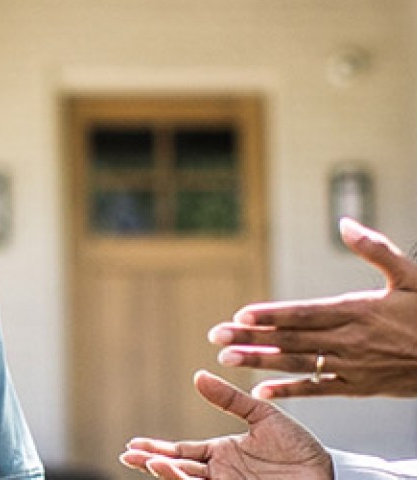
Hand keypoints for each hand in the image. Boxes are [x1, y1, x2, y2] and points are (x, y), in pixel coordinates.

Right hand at [120, 371, 332, 478]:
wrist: (331, 476)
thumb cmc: (301, 449)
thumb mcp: (264, 416)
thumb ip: (231, 399)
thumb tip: (198, 376)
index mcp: (222, 454)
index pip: (182, 452)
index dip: (157, 448)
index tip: (133, 444)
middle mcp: (221, 474)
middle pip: (177, 469)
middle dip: (152, 463)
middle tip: (128, 455)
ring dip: (167, 474)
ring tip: (150, 461)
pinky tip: (174, 472)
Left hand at [208, 218, 416, 398]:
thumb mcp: (412, 276)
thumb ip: (377, 250)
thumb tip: (346, 223)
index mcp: (358, 311)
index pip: (306, 313)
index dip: (272, 315)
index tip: (241, 315)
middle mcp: (351, 341)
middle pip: (292, 339)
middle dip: (252, 338)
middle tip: (216, 337)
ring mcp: (354, 367)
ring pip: (300, 364)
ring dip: (261, 362)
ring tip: (227, 359)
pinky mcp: (361, 387)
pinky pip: (319, 390)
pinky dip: (290, 391)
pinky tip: (262, 392)